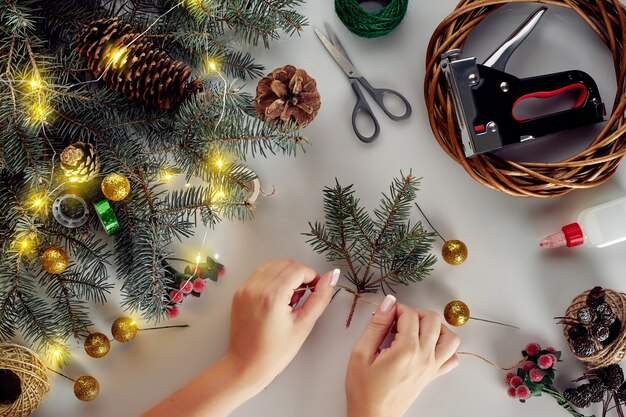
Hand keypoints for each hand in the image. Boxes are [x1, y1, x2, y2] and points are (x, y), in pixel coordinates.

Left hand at [227, 259, 338, 391]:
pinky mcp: (240, 292)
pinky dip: (273, 278)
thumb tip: (333, 276)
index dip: (313, 276)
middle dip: (300, 274)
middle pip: (286, 263)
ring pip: (272, 265)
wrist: (246, 365)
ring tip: (290, 297)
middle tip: (305, 294)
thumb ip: (320, 297)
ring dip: (286, 274)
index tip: (317, 289)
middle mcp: (256, 287)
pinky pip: (260, 273)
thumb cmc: (275, 352)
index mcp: (272, 296)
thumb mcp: (304, 325)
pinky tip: (278, 297)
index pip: (298, 269)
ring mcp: (245, 288)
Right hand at [345, 296, 459, 416]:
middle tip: (398, 319)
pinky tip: (427, 345)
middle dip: (415, 312)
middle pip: (432, 319)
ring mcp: (432, 367)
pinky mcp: (432, 375)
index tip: (385, 314)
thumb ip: (376, 325)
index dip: (396, 308)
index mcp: (406, 351)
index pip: (409, 314)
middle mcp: (424, 358)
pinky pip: (452, 358)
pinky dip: (444, 347)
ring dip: (435, 326)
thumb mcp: (361, 353)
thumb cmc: (364, 390)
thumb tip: (388, 303)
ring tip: (416, 328)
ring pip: (449, 336)